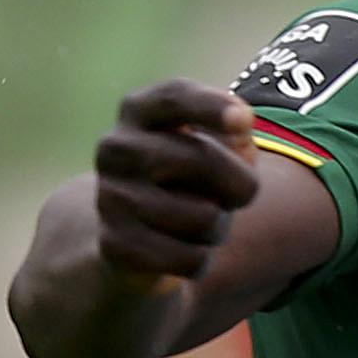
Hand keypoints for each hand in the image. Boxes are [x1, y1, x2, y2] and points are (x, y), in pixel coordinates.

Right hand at [88, 81, 262, 287]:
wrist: (132, 235)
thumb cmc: (185, 179)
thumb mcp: (212, 148)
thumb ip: (234, 136)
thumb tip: (241, 130)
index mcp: (138, 112)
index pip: (175, 97)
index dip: (211, 106)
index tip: (246, 119)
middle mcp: (117, 148)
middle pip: (202, 159)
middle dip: (240, 184)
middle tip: (240, 195)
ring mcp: (111, 196)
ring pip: (204, 217)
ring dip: (217, 229)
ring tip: (199, 224)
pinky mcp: (116, 245)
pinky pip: (190, 259)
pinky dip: (201, 261)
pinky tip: (181, 252)